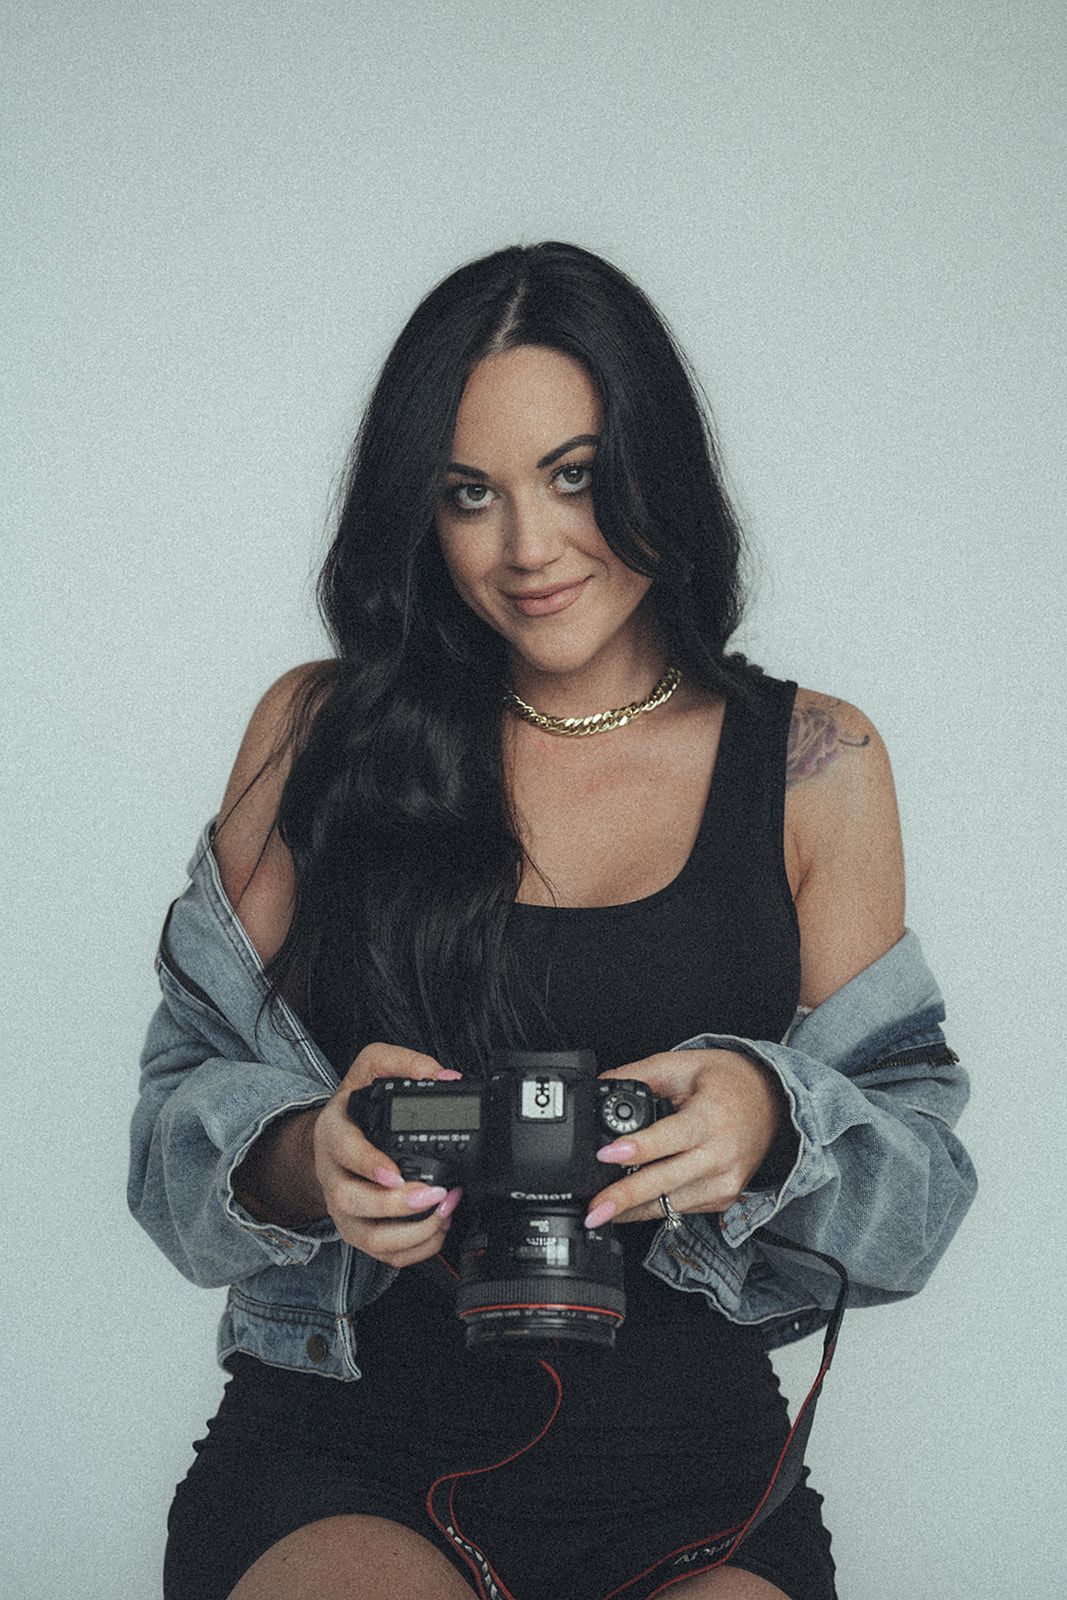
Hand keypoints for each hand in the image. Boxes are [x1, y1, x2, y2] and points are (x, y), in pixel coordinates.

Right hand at [312, 1043, 464, 1268]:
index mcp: (334, 1135)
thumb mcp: (370, 1068)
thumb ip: (404, 1062)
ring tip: (442, 1215)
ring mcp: (345, 1209)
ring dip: (409, 1234)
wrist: (330, 1140)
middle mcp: (334, 1176)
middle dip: (396, 1206)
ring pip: (368, 1238)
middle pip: (353, 1203)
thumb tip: (443, 1075)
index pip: (344, 1152)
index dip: (369, 1166)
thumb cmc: (354, 1107)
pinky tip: (436, 1229)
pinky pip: (383, 1254)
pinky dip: (414, 1250)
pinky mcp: (359, 1230)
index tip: (395, 1173)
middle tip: (434, 1194)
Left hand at [583, 1049, 792, 1228]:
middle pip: (666, 1181)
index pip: (669, 1137)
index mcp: (711, 1118)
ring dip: (633, 1210)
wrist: (774, 1103)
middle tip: (593, 1209)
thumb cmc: (729, 1082)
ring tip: (600, 1213)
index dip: (636, 1148)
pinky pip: (682, 1209)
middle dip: (626, 1197)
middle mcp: (721, 1155)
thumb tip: (599, 1085)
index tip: (606, 1155)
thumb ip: (640, 1074)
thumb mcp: (684, 1065)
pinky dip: (654, 1208)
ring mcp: (725, 1182)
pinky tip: (629, 1208)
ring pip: (672, 1203)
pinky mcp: (724, 1198)